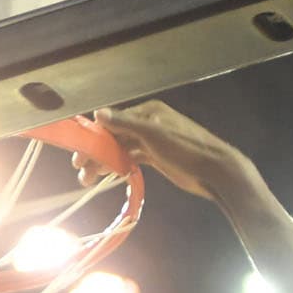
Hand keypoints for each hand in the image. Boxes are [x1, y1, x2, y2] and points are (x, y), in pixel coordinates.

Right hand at [73, 101, 235, 199]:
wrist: (213, 169)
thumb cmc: (186, 148)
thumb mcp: (153, 133)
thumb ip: (125, 123)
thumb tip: (98, 113)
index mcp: (147, 112)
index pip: (113, 122)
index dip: (94, 138)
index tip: (79, 154)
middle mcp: (148, 123)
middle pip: (115, 137)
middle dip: (97, 153)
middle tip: (81, 172)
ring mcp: (153, 141)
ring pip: (122, 150)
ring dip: (106, 163)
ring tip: (89, 180)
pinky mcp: (157, 157)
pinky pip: (132, 159)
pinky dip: (120, 166)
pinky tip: (109, 176)